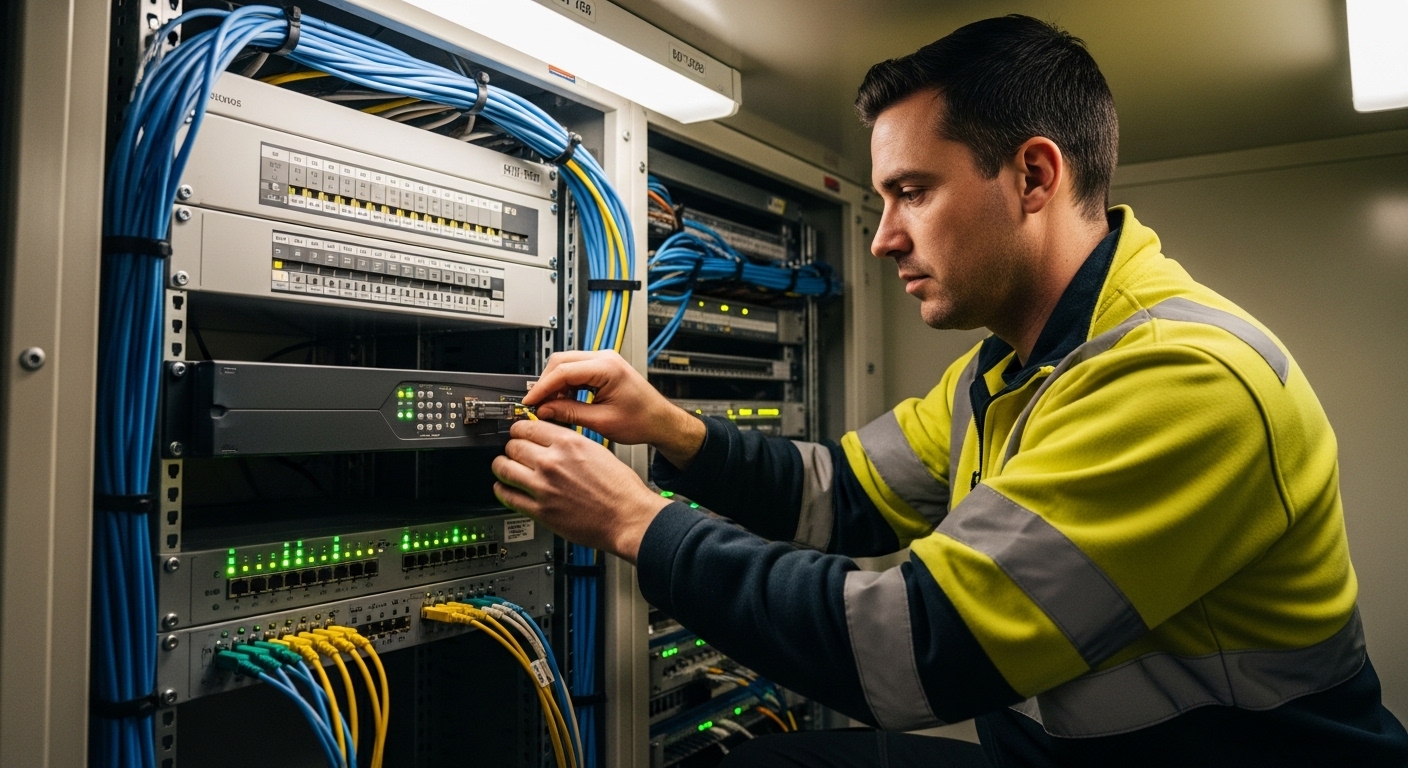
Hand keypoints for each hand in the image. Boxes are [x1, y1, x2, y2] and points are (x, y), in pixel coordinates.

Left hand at [492, 419, 671, 562]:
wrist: (628, 517)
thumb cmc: (621, 488)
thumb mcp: (597, 450)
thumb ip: (570, 445)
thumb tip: (553, 441)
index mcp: (568, 443)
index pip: (527, 427)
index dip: (520, 429)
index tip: (519, 433)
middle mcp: (552, 462)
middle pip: (513, 445)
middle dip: (512, 447)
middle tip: (513, 451)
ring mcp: (543, 487)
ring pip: (504, 468)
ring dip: (502, 466)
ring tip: (504, 467)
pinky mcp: (540, 511)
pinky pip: (508, 496)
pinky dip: (502, 490)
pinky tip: (504, 488)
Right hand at [522, 350, 704, 468]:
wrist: (660, 420)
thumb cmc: (642, 420)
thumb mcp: (602, 422)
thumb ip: (570, 413)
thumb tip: (545, 410)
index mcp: (607, 368)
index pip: (563, 371)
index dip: (542, 387)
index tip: (530, 401)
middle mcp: (605, 358)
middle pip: (560, 362)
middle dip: (545, 384)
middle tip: (537, 405)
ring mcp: (604, 361)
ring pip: (566, 365)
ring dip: (555, 385)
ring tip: (550, 407)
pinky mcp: (602, 368)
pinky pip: (575, 371)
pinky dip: (565, 385)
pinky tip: (563, 402)